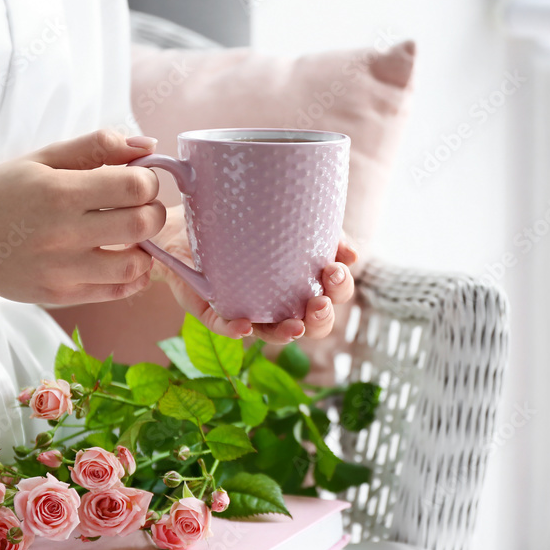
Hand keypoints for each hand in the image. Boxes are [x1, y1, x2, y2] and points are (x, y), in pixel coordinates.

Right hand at [0, 130, 163, 304]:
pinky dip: (135, 276)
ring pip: (136, 265)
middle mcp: (63, 233)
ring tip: (132, 237)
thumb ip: (98, 146)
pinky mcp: (61, 295)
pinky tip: (126, 258)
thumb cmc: (3, 193)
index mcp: (59, 192)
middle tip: (140, 208)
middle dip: (154, 211)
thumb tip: (149, 145)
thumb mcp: (44, 159)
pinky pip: (118, 291)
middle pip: (143, 224)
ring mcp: (62, 270)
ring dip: (146, 248)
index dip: (148, 180)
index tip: (137, 180)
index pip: (135, 186)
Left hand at [150, 205, 357, 342]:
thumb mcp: (290, 221)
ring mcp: (248, 310)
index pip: (330, 296)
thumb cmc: (248, 221)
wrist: (196, 216)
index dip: (339, 290)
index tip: (336, 269)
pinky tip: (245, 325)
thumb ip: (323, 235)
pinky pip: (225, 325)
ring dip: (287, 333)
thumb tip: (353, 254)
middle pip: (310, 325)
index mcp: (302, 283)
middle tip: (320, 302)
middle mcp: (279, 303)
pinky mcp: (215, 310)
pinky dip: (235, 329)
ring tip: (296, 325)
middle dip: (321, 319)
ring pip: (273, 334)